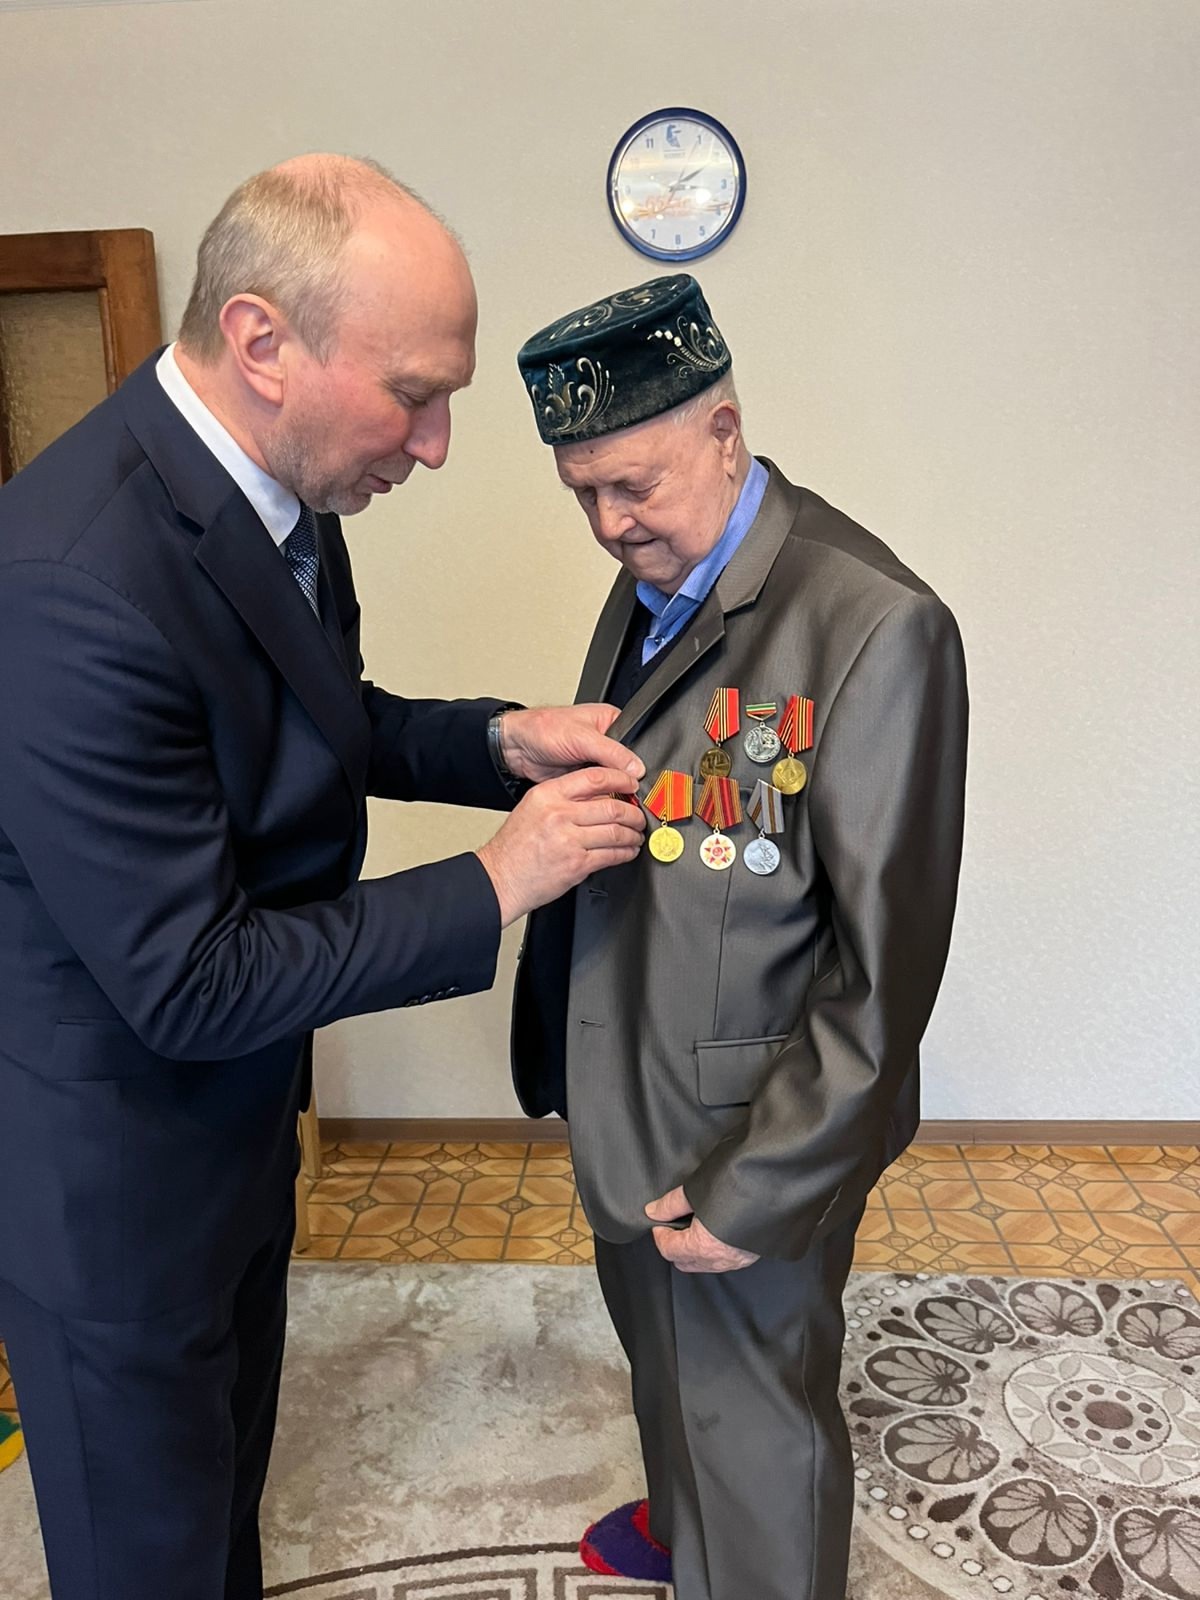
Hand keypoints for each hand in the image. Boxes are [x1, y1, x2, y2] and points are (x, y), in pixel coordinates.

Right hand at [476, 765, 645, 925]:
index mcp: (548, 795)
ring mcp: (569, 840)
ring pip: (616, 832)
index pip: (594, 778)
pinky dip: (626, 853)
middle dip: (633, 812)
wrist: (500, 877)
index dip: (621, 779)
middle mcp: (559, 814)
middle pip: (612, 806)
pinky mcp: (577, 864)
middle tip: (639, 816)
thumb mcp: (533, 807)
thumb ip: (563, 797)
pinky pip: (612, 855)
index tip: (632, 784)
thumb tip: (601, 794)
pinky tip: (628, 851)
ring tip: (636, 835)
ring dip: (633, 834)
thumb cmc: (515, 846)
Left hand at [499, 705, 643, 784]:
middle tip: (624, 791)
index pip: (635, 744)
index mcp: (611, 722)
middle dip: (623, 779)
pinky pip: (598, 790)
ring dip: (610, 789)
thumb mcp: (581, 737)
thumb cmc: (543, 729)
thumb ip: (611, 752)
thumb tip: (636, 767)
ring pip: (613, 781)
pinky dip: (598, 796)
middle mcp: (606, 741)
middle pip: (626, 766)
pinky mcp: (584, 778)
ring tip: (608, 794)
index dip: (636, 763)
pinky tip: (596, 799)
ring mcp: (595, 761)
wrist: (516, 747)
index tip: (637, 780)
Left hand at [645, 1187, 759, 1273]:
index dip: (660, 1235)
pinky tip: (716, 1234)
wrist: (778, 1186)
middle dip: (675, 1246)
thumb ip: (672, 1204)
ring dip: (694, 1251)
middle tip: (674, 1225)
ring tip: (694, 1227)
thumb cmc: (738, 1186)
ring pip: (705, 1265)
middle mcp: (719, 1259)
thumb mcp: (697, 1190)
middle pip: (685, 1263)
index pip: (669, 1250)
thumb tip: (654, 1211)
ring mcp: (737, 1260)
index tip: (659, 1222)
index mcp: (702, 1246)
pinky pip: (723, 1261)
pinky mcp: (751, 1255)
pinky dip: (713, 1251)